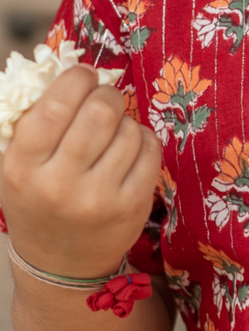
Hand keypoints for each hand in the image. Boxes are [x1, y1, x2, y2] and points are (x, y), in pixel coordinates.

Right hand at [0, 65, 160, 278]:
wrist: (61, 264)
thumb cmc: (37, 200)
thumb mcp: (15, 164)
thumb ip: (32, 118)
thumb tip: (66, 65)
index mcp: (22, 167)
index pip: (56, 106)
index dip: (77, 79)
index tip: (84, 76)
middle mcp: (60, 184)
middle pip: (99, 112)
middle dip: (107, 95)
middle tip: (104, 98)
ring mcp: (100, 198)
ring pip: (128, 130)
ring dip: (125, 120)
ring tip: (112, 131)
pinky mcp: (132, 207)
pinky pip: (150, 151)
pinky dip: (143, 139)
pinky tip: (129, 148)